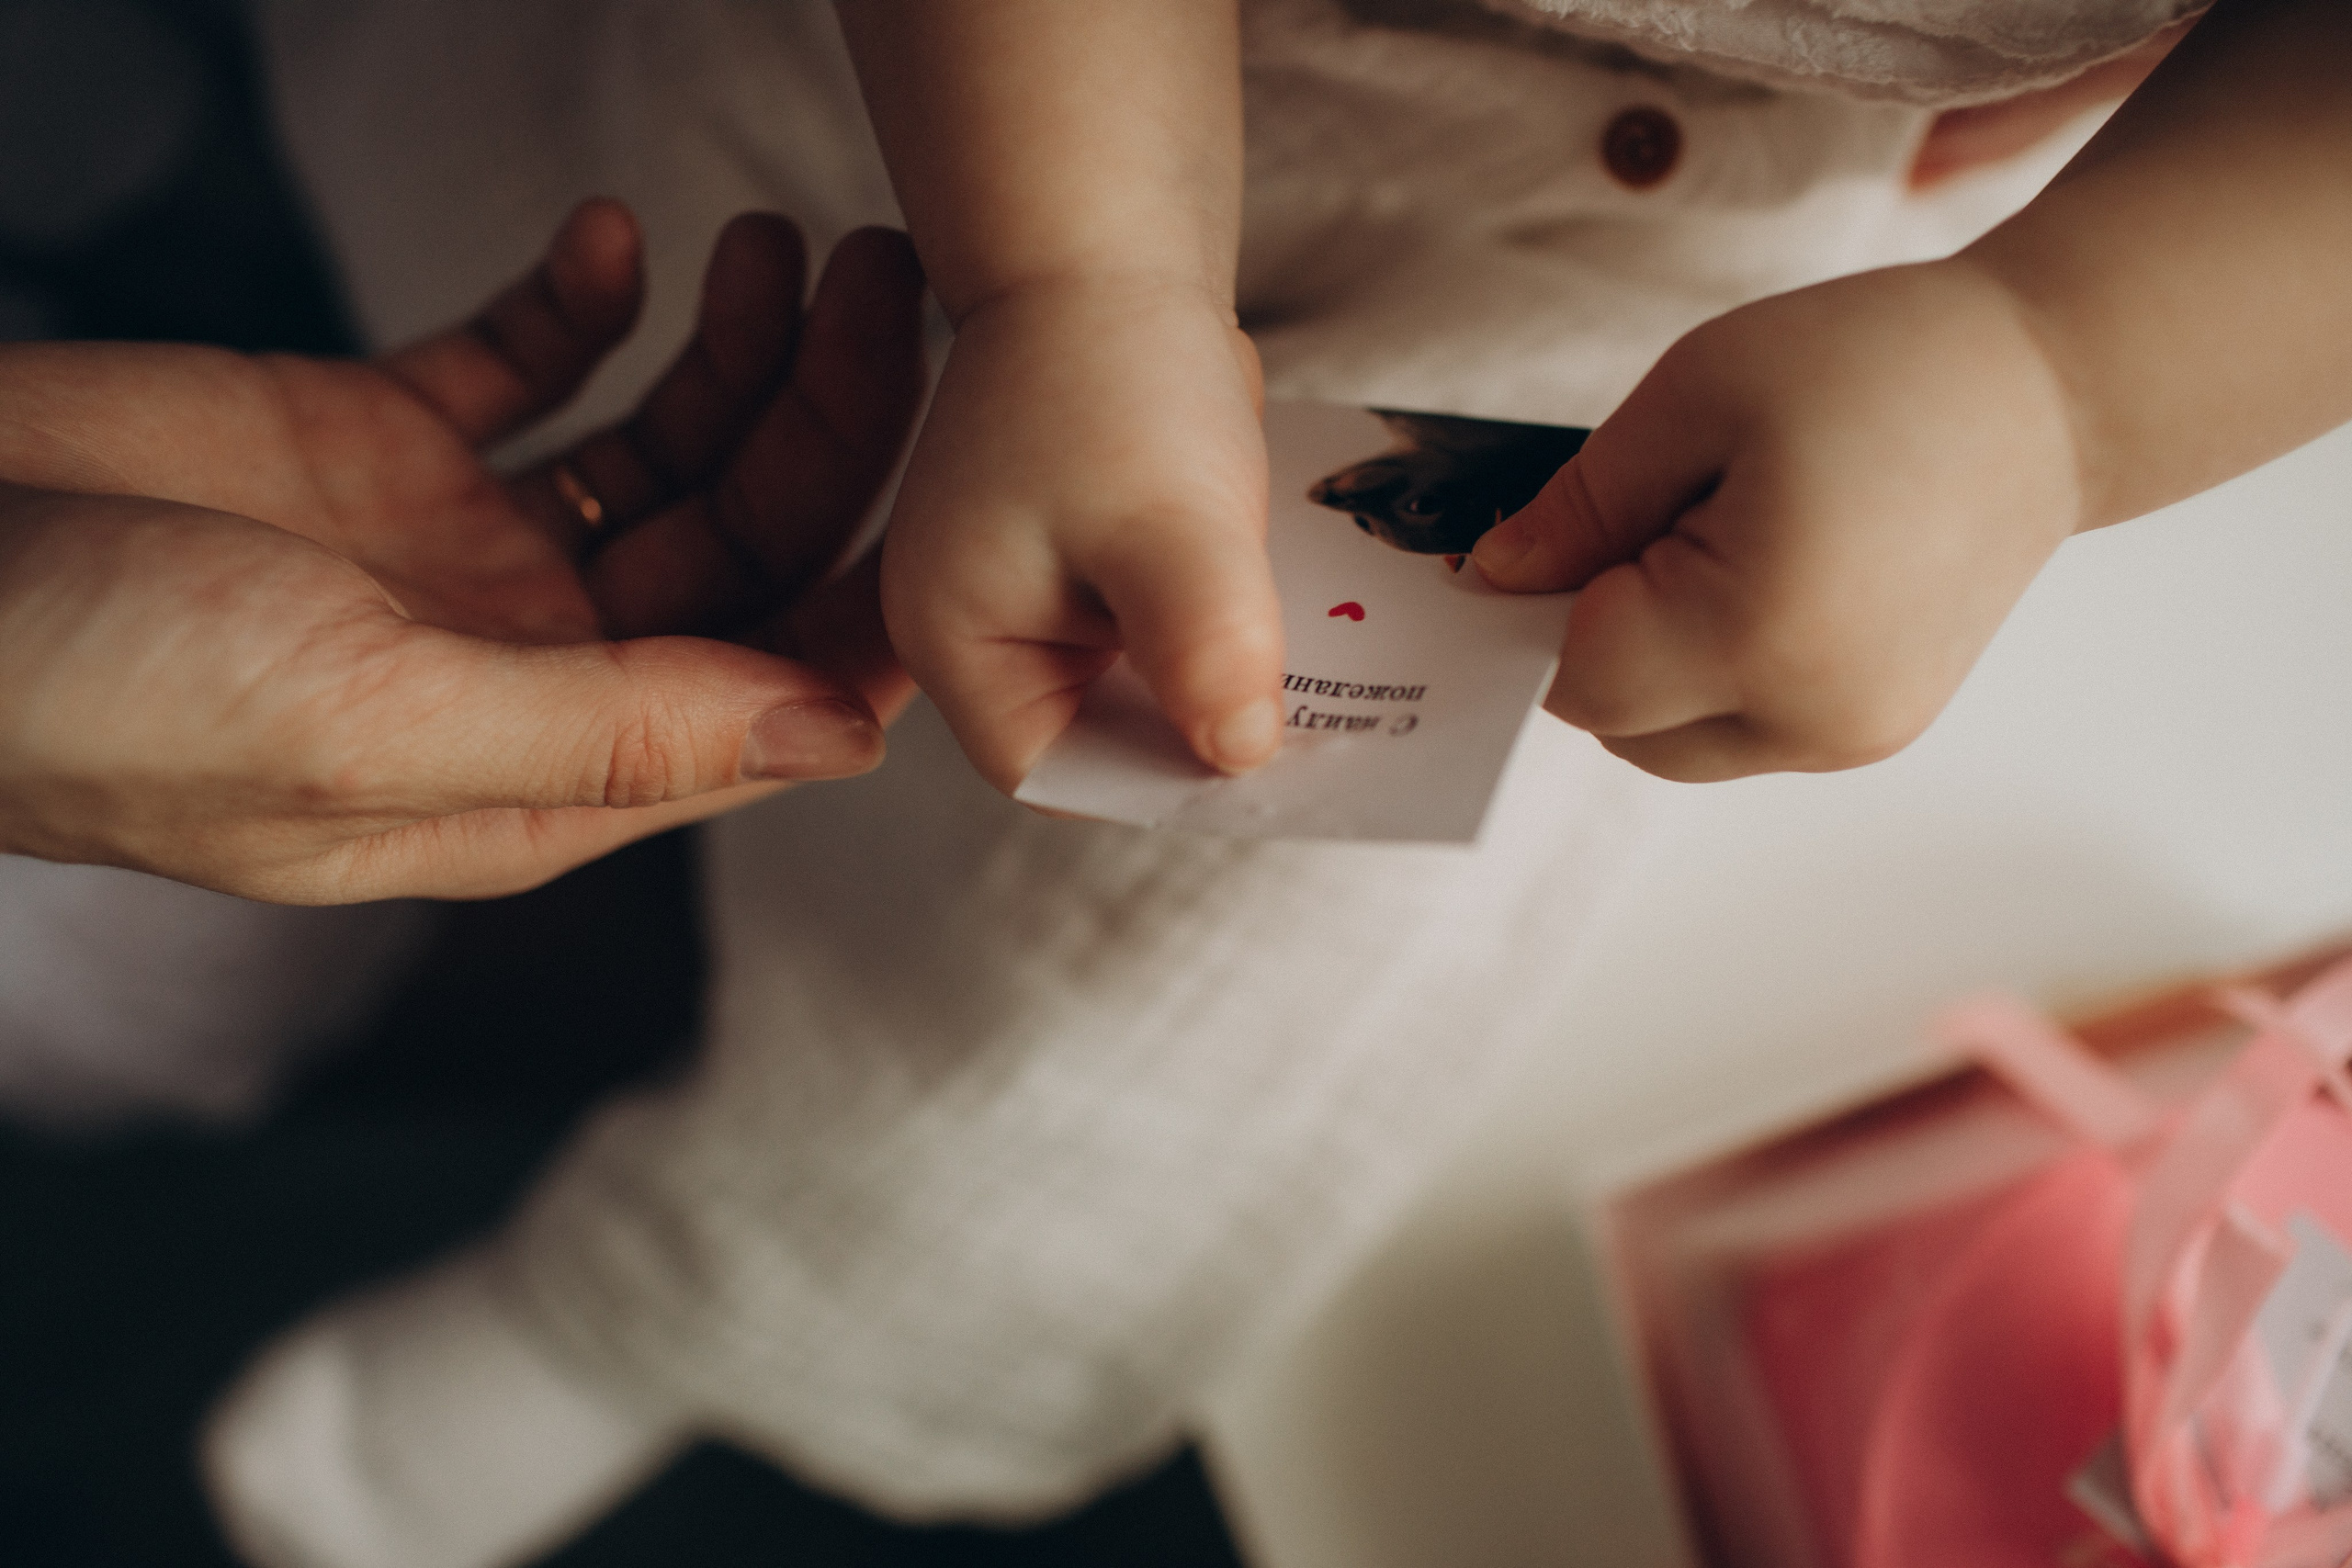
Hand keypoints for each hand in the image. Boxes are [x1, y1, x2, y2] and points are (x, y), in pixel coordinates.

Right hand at [0, 202, 925, 899]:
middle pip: (743, 551)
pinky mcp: (378, 440)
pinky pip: (525, 365)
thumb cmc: (87, 692)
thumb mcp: (366, 728)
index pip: (772, 694)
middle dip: (827, 424)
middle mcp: (526, 664)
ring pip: (664, 451)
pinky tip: (610, 242)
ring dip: (735, 352)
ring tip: (777, 241)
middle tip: (875, 278)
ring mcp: (458, 550)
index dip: (878, 595)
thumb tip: (833, 737)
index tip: (962, 471)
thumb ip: (609, 735)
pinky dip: (579, 304)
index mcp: (542, 772)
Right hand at [879, 279, 1280, 792]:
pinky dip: (1222, 616)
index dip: (1162, 781)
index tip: (1265, 764)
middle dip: (1202, 724)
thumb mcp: (1171, 529)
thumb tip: (1242, 759)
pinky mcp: (1078, 551)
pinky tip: (1284, 597)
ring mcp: (1024, 586)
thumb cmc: (1113, 369)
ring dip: (1223, 668)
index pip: (1060, 772)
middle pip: (1103, 734)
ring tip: (1309, 654)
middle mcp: (974, 625)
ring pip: (1141, 680)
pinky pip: (1157, 623)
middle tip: (1314, 715)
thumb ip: (1205, 653)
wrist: (1107, 240)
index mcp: (954, 641)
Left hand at [1471, 259, 2079, 780]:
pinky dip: (1716, 669)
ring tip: (1716, 541)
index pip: (1577, 679)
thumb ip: (1580, 505)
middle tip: (1645, 522)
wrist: (2055, 386)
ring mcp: (1851, 736)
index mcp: (1759, 632)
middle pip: (1619, 727)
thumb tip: (1494, 580)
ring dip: (1654, 663)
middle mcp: (1812, 715)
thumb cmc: (1882, 363)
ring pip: (1675, 742)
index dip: (1534, 611)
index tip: (1537, 538)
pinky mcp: (1876, 731)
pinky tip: (1765, 571)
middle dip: (1594, 638)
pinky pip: (1743, 728)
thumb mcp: (1697, 396)